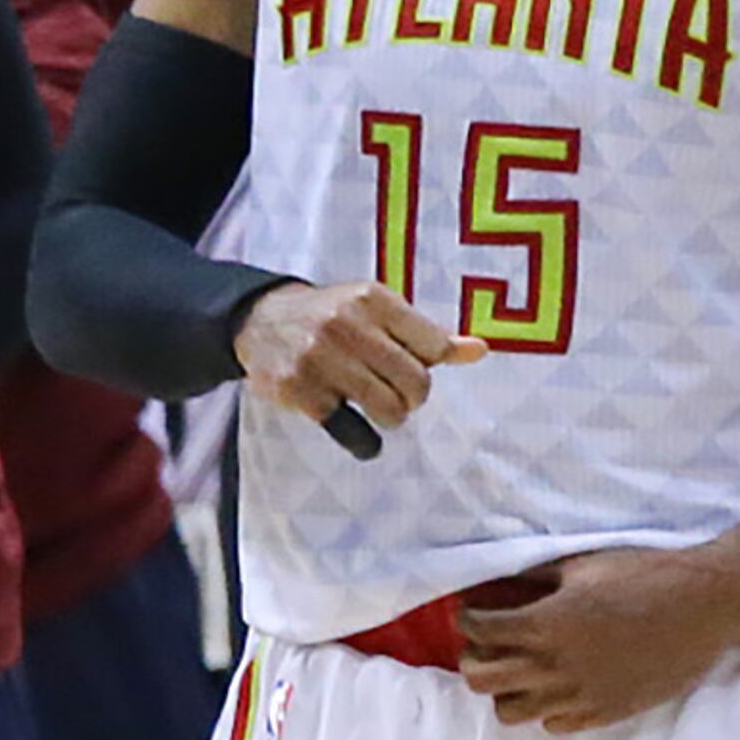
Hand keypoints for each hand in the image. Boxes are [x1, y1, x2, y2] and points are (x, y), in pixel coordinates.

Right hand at [232, 279, 486, 434]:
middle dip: (411, 398)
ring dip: (389, 417)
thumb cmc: (332, 317)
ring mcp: (320, 358)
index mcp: (372, 299)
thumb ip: (427, 334)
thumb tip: (480, 350)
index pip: (434, 347)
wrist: (258, 320)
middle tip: (393, 394)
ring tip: (373, 407)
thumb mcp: (377, 312)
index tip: (407, 366)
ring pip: (389, 410)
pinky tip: (353, 431)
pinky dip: (362, 441)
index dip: (426, 366)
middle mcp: (346, 324)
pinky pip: (353, 432)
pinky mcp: (300, 390)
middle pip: (416, 384)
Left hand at [453, 544, 739, 730]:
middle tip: (489, 644)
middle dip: (475, 659)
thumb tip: (493, 583)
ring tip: (522, 669)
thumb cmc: (642, 577)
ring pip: (510, 712)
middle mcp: (554, 667)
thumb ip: (531, 579)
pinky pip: (554, 724)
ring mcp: (579, 696)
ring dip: (506, 690)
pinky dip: (545, 707)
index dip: (467, 619)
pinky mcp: (606, 713)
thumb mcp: (578, 566)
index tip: (473, 613)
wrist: (702, 607)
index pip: (477, 631)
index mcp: (543, 625)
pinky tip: (559, 684)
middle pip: (480, 680)